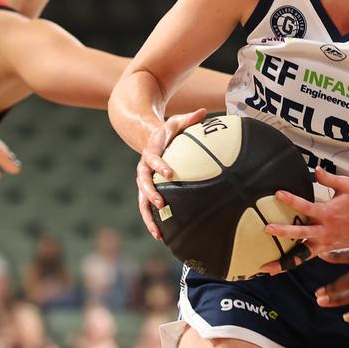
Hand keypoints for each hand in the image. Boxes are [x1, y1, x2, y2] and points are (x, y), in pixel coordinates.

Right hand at [136, 108, 206, 239]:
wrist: (150, 139)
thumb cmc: (168, 131)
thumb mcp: (177, 121)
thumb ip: (190, 118)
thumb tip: (206, 111)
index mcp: (150, 153)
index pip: (152, 159)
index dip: (159, 165)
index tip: (169, 173)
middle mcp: (143, 169)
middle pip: (143, 184)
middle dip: (151, 194)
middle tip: (162, 203)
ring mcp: (144, 182)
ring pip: (142, 202)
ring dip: (149, 217)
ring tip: (158, 232)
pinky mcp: (148, 192)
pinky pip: (148, 208)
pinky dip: (153, 221)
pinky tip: (162, 236)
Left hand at [262, 167, 348, 259]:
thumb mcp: (347, 185)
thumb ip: (329, 178)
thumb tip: (315, 169)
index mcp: (328, 213)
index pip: (306, 206)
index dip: (291, 200)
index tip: (278, 194)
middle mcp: (325, 230)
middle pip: (301, 233)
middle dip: (283, 231)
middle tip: (267, 228)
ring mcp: (324, 242)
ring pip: (301, 253)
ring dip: (283, 259)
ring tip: (265, 265)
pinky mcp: (325, 249)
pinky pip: (306, 258)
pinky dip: (292, 264)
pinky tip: (276, 270)